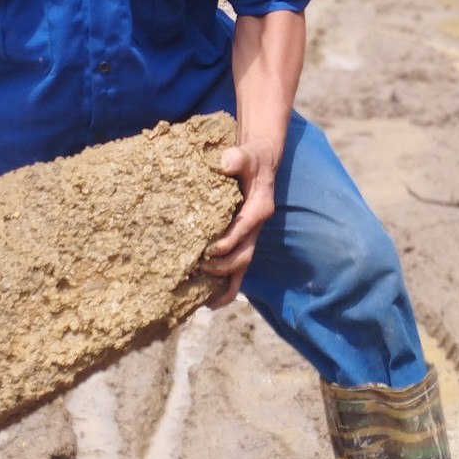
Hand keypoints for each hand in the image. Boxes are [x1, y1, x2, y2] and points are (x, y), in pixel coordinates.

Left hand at [202, 139, 279, 308]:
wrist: (260, 164)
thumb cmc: (250, 160)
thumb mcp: (245, 154)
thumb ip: (236, 158)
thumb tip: (223, 163)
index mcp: (259, 208)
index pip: (244, 230)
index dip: (227, 242)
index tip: (207, 250)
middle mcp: (256, 227)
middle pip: (244, 255)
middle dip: (222, 265)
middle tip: (198, 266)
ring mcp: (250, 238)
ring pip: (241, 267)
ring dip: (223, 281)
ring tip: (201, 295)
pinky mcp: (242, 242)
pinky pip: (238, 271)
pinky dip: (227, 289)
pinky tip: (209, 303)